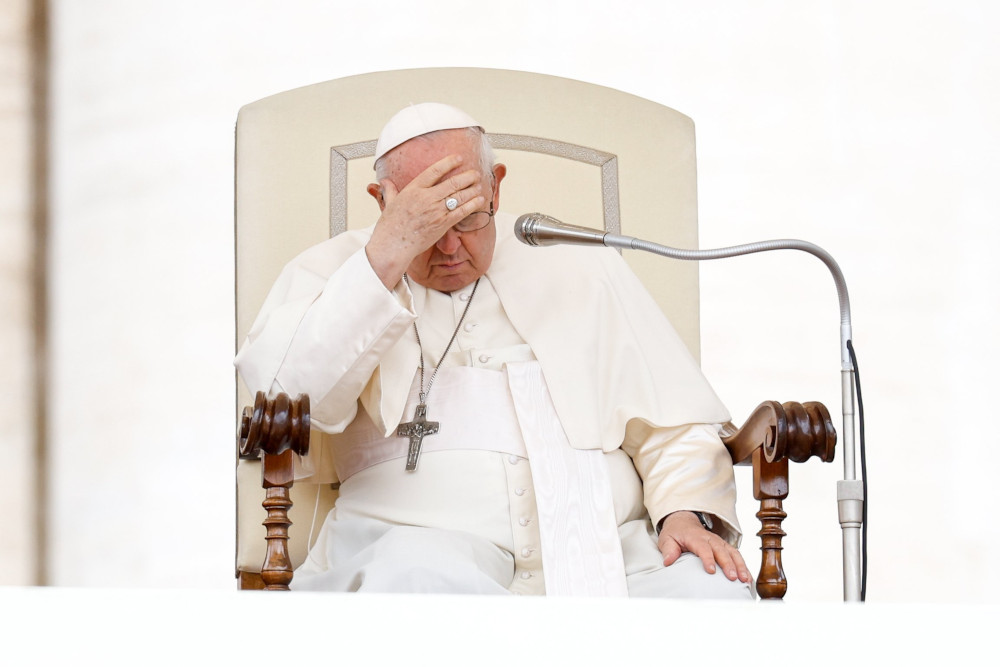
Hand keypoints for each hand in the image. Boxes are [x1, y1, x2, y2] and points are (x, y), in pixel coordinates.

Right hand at [365, 154, 486, 288]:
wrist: (393, 245)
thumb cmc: (390, 227)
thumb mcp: (388, 204)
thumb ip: (389, 190)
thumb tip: (384, 182)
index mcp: (413, 189)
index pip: (434, 171)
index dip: (449, 163)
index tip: (458, 158)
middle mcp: (426, 198)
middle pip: (452, 182)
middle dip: (466, 176)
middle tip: (475, 172)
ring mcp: (436, 211)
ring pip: (459, 196)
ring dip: (472, 189)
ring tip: (479, 184)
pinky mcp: (442, 224)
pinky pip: (462, 212)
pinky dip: (472, 204)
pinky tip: (479, 200)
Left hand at [658, 511, 751, 582]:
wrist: (683, 522)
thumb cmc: (675, 534)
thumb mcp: (666, 539)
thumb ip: (668, 550)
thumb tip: (668, 561)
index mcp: (695, 537)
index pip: (703, 548)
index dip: (708, 559)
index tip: (711, 571)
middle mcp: (710, 538)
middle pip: (721, 551)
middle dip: (728, 564)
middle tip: (733, 578)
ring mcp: (719, 542)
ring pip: (732, 552)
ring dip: (740, 565)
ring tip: (745, 580)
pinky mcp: (724, 546)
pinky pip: (736, 555)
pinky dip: (743, 565)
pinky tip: (748, 578)